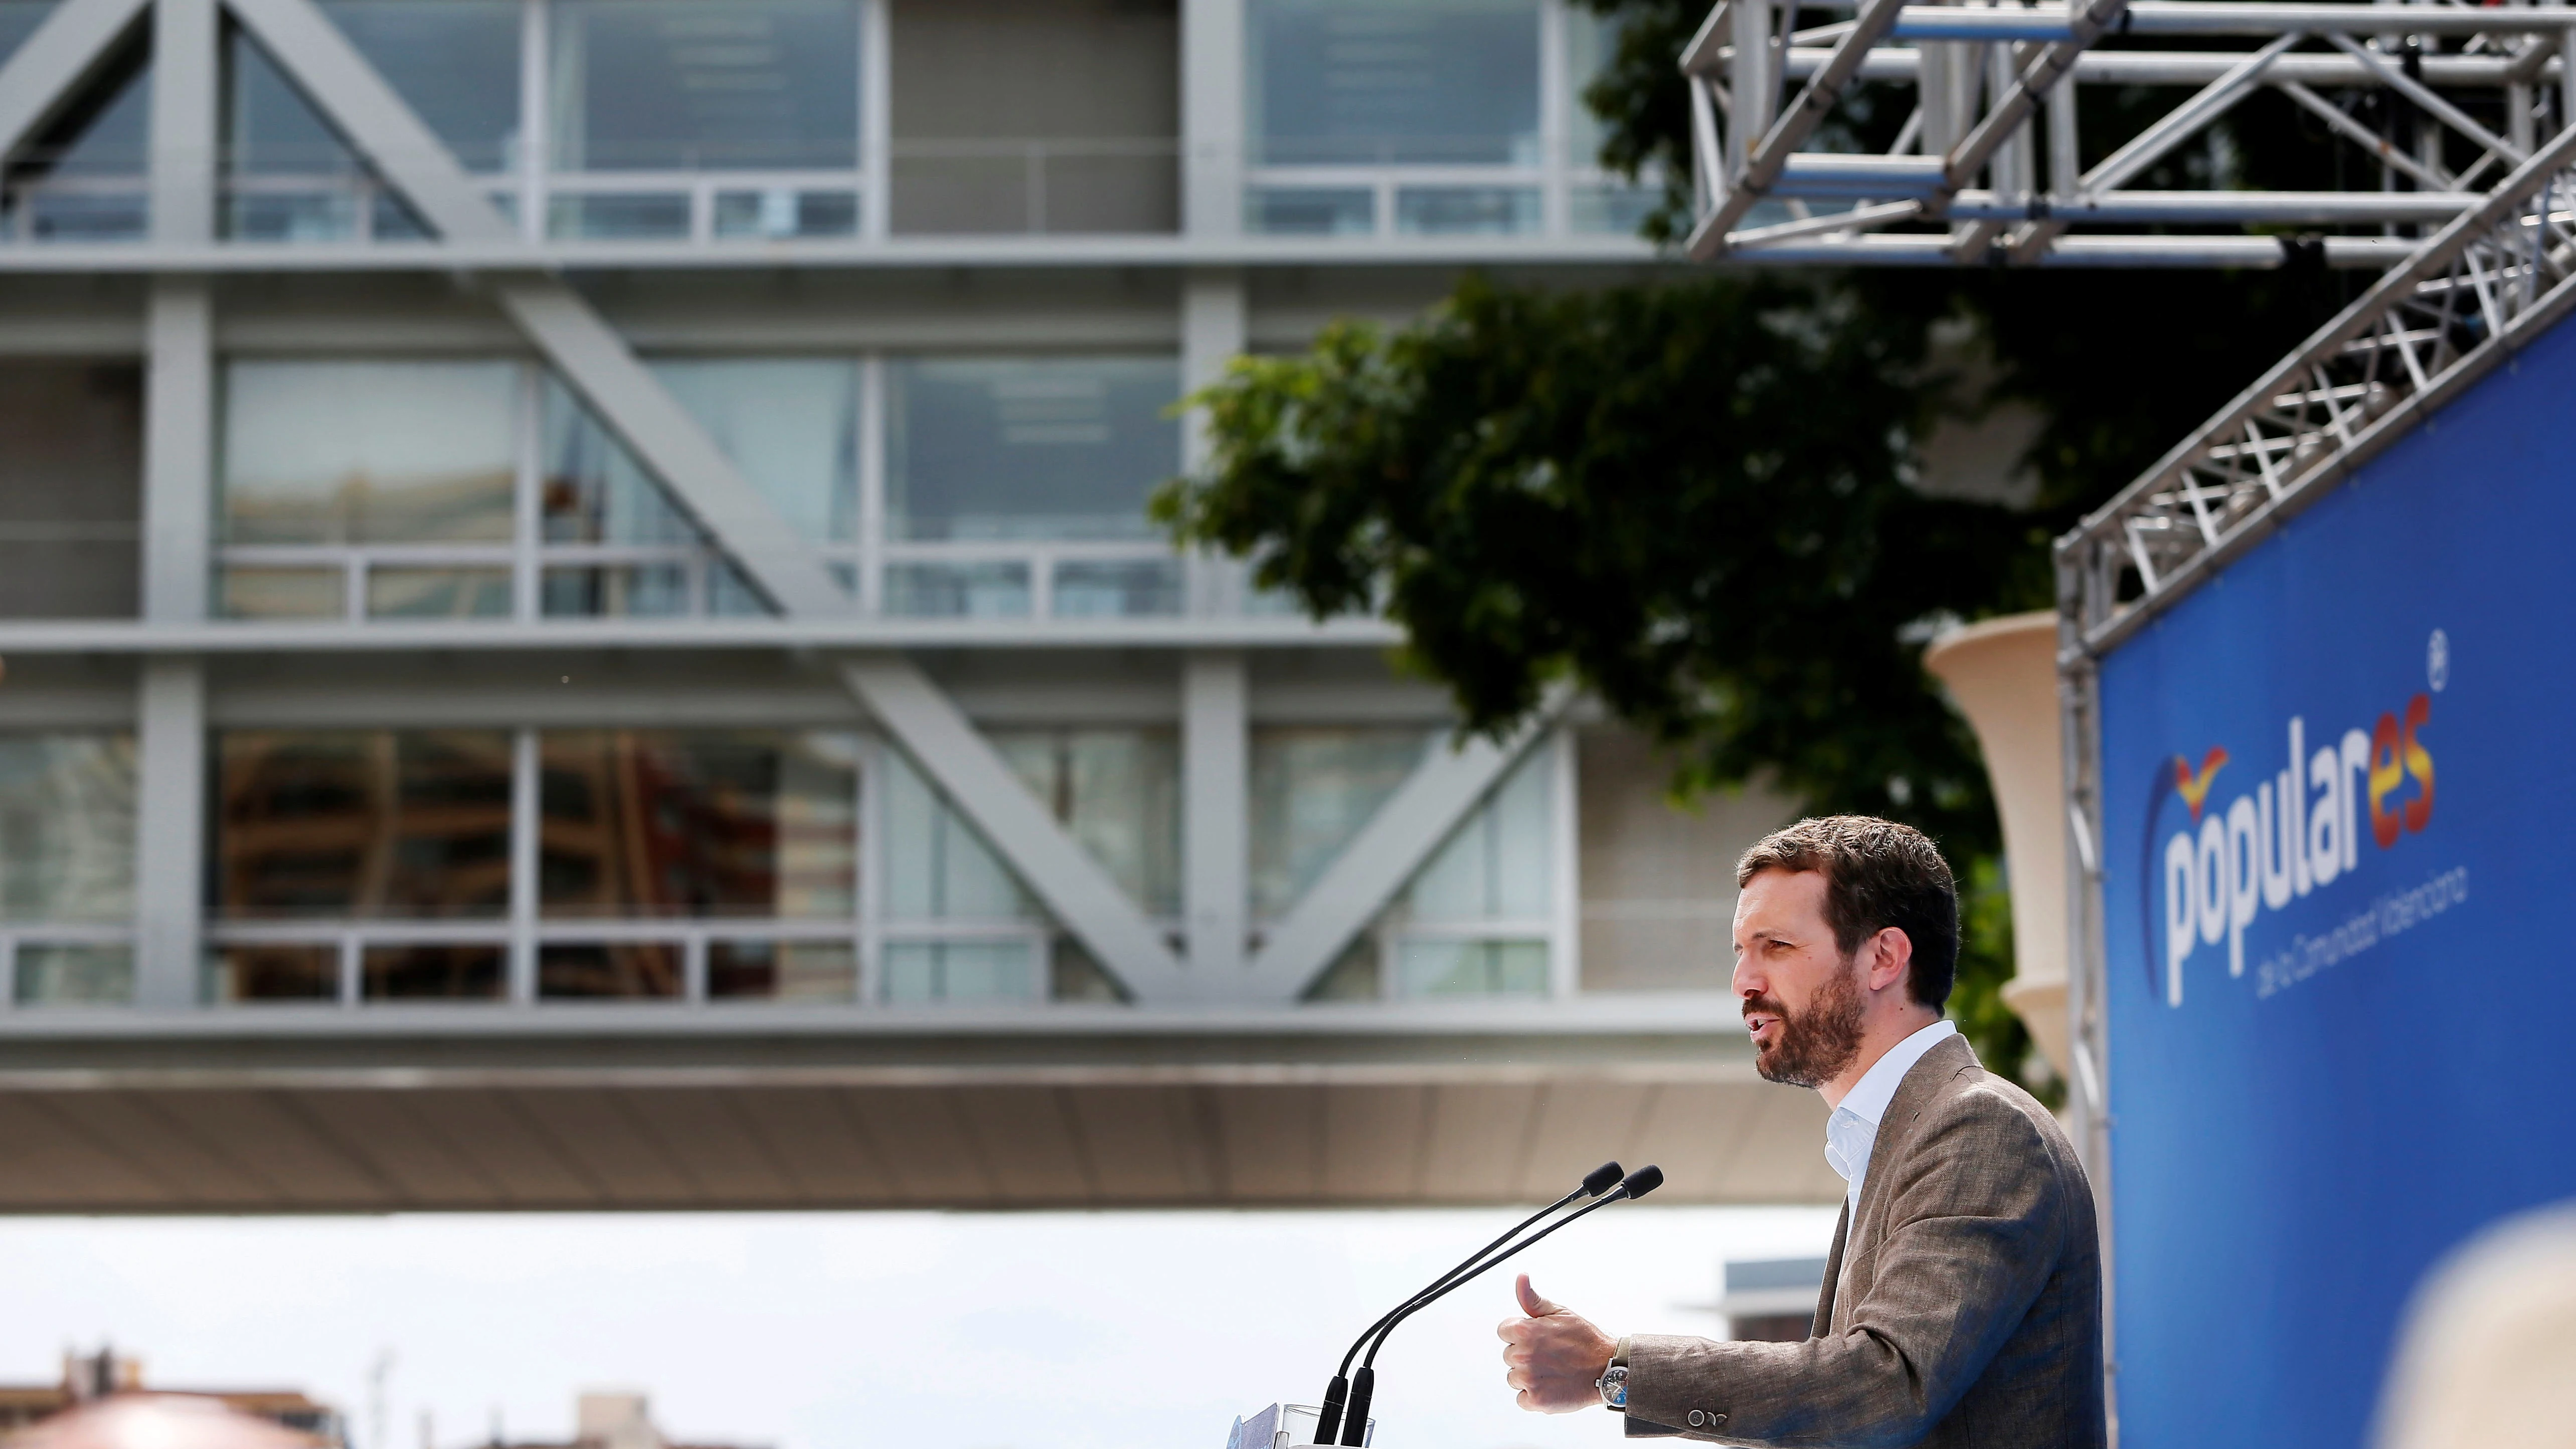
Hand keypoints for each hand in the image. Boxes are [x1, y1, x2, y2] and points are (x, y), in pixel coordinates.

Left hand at [1497, 1273, 1618, 1413]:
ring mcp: (1528, 1379)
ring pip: (1514, 1377)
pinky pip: (1522, 1399)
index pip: (1504, 1331)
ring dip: (1529, 1376)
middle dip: (1525, 1355)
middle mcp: (1522, 1355)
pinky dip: (1534, 1395)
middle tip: (1550, 1356)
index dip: (1521, 1334)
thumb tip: (1520, 1278)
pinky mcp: (1536, 1400)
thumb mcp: (1559, 1312)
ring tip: (1553, 1371)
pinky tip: (1552, 1386)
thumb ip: (1532, 1298)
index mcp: (1524, 1331)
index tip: (1538, 1339)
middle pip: (1509, 1356)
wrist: (1607, 1369)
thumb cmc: (1585, 1340)